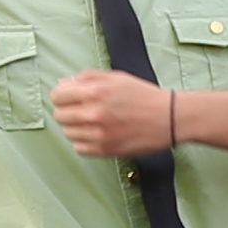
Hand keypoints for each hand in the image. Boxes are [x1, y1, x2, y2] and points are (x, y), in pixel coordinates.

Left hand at [46, 68, 176, 158]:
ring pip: (67, 133)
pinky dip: (84, 142)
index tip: (68, 99)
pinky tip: (96, 135)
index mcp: (95, 91)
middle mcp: (94, 113)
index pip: (57, 96)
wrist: (170, 118)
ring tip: (92, 124)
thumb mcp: (117, 77)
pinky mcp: (105, 150)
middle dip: (68, 112)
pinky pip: (79, 148)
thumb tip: (63, 83)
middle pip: (59, 116)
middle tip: (82, 111)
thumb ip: (87, 78)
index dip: (61, 96)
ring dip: (76, 128)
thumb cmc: (145, 96)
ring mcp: (99, 134)